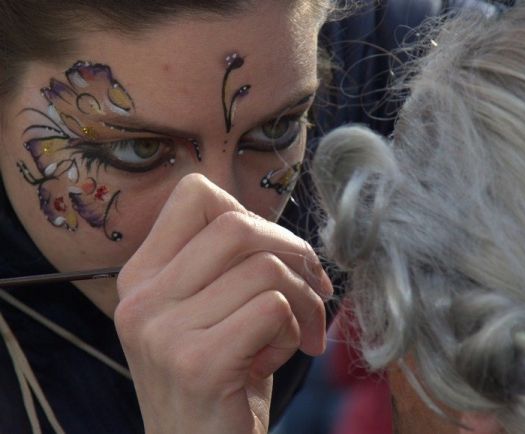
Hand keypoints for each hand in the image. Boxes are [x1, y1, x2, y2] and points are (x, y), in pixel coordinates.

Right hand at [114, 174, 332, 433]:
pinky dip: (295, 329)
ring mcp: (162, 331)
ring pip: (265, 267)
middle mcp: (141, 298)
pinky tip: (279, 358)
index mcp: (141, 275)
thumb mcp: (211, 312)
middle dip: (294, 251)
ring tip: (298, 334)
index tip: (279, 253)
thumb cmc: (221, 377)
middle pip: (237, 225)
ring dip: (303, 301)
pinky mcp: (197, 363)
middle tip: (315, 288)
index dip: (251, 215)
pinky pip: (274, 308)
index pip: (195, 194)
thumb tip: (286, 233)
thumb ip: (230, 264)